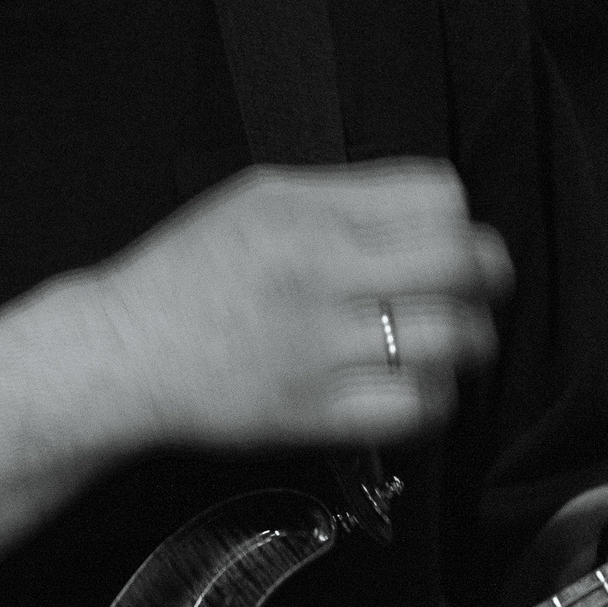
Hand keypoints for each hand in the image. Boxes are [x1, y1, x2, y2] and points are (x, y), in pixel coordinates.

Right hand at [90, 159, 513, 451]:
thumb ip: (340, 196)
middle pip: (458, 263)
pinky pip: (413, 406)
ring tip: (447, 347)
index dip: (460, 220)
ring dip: (466, 344)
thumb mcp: (254, 201)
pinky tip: (416, 389)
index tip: (452, 243)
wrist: (120, 353)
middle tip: (477, 295)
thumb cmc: (187, 276)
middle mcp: (316, 272)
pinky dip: (434, 400)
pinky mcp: (312, 410)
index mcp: (306, 211)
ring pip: (448, 340)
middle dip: (487, 280)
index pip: (436, 197)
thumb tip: (429, 208)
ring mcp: (316, 345)